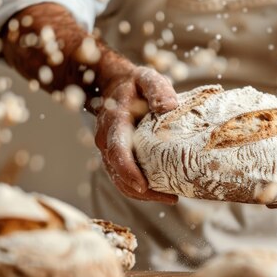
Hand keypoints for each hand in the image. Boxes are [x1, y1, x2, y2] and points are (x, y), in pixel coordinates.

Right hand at [95, 65, 178, 203]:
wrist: (114, 85)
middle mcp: (106, 140)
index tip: (143, 186)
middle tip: (170, 197)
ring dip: (143, 194)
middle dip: (142, 190)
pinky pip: (123, 178)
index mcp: (113, 122)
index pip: (117, 151)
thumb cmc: (134, 84)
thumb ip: (157, 89)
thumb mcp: (146, 79)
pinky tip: (162, 191)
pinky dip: (141, 188)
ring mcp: (109, 151)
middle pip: (118, 173)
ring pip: (120, 180)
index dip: (128, 170)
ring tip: (171, 197)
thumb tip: (169, 106)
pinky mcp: (116, 157)